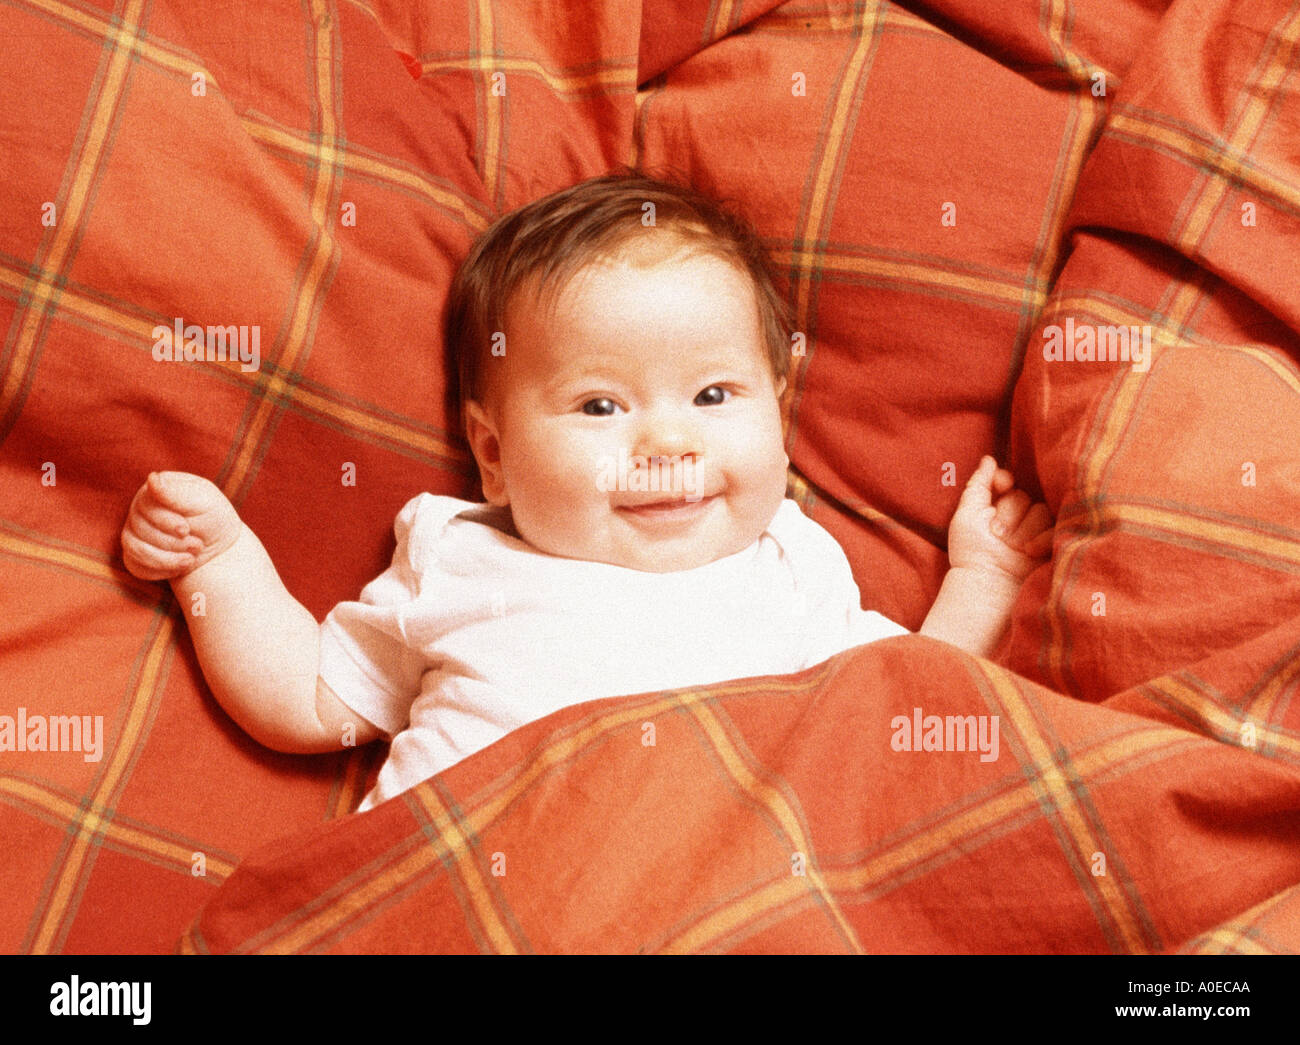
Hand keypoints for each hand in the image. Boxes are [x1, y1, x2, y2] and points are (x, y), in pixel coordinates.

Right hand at [121, 471, 242, 580]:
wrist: (220, 547)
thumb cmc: (214, 518)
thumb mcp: (204, 501)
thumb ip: (178, 493)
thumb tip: (152, 479)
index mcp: (155, 489)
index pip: (146, 505)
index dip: (165, 521)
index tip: (186, 530)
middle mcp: (140, 509)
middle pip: (142, 529)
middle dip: (173, 542)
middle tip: (198, 545)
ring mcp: (134, 532)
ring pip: (136, 549)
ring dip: (167, 558)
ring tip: (191, 558)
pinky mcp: (135, 555)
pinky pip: (136, 566)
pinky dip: (161, 570)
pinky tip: (181, 566)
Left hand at [947, 456, 1052, 581]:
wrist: (985, 580)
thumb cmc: (971, 549)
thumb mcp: (967, 513)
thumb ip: (978, 484)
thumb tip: (989, 459)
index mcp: (998, 506)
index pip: (1010, 482)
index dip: (1005, 481)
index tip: (1001, 485)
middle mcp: (1019, 515)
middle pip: (1023, 496)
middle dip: (1008, 513)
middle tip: (996, 532)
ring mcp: (1036, 529)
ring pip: (1040, 510)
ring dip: (1022, 529)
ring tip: (1009, 545)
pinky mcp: (1052, 543)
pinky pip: (1054, 529)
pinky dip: (1039, 539)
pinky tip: (1026, 552)